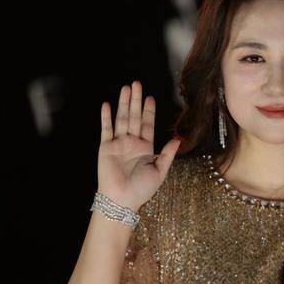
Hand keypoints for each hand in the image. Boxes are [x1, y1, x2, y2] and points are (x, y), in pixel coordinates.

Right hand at [96, 80, 180, 211]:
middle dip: (136, 100)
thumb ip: (167, 154)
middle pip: (135, 117)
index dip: (149, 111)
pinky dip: (106, 117)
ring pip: (122, 118)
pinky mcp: (106, 147)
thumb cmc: (142, 189)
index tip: (150, 97)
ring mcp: (118, 144)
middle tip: (137, 84)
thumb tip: (178, 139)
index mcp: (145, 147)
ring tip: (126, 88)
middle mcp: (132, 142)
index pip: (148, 124)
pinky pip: (106, 129)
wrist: (122, 200)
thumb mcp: (160, 171)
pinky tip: (106, 104)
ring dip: (124, 104)